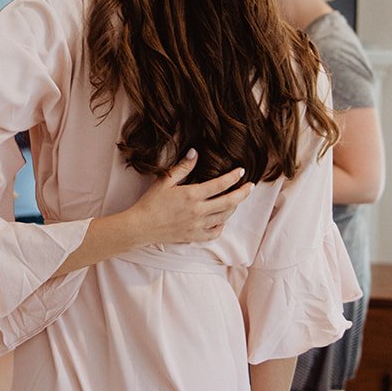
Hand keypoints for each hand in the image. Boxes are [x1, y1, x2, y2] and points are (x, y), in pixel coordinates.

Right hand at [128, 151, 249, 246]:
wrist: (140, 226)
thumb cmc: (150, 202)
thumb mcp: (165, 181)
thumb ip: (182, 167)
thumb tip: (195, 153)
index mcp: (192, 195)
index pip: (220, 184)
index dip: (233, 177)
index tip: (241, 171)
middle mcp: (198, 211)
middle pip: (229, 202)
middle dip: (243, 193)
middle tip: (251, 187)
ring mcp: (198, 226)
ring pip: (224, 217)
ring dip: (233, 207)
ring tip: (236, 200)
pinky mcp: (194, 236)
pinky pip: (215, 232)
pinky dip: (221, 225)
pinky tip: (221, 219)